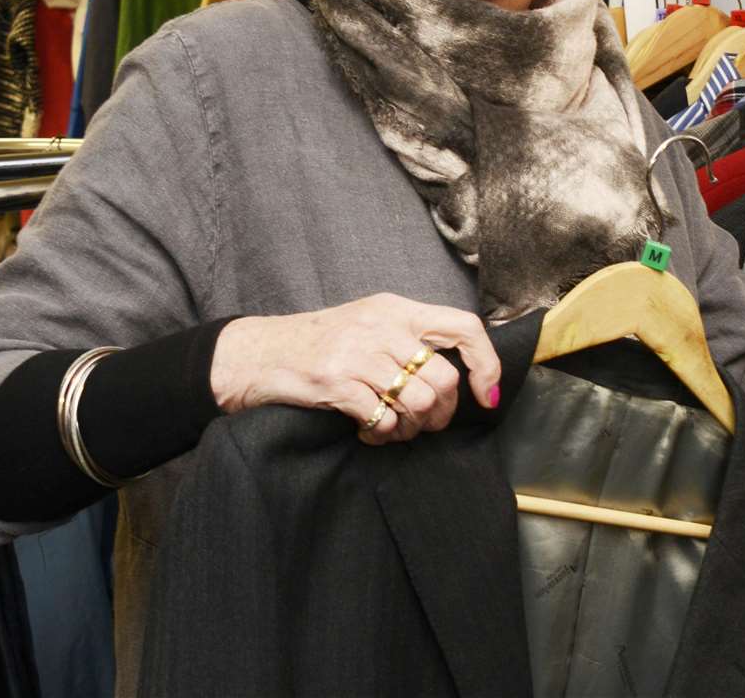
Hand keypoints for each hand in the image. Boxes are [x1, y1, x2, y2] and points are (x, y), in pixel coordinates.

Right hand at [209, 293, 501, 444]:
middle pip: (445, 379)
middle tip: (424, 424)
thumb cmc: (320, 344)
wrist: (257, 353)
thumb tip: (461, 376)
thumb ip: (411, 339)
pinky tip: (367, 432)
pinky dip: (382, 435)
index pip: (464, 327)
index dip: (486, 364)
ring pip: (419, 402)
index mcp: (397, 309)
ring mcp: (358, 352)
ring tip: (393, 428)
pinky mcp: (335, 382)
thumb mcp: (370, 324)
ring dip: (411, 428)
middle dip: (442, 413)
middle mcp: (382, 325)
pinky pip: (383, 420)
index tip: (486, 394)